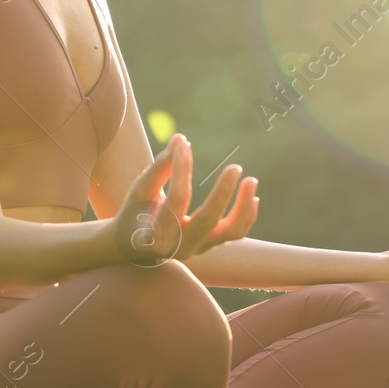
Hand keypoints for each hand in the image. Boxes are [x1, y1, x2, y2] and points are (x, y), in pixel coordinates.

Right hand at [114, 133, 258, 264]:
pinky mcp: (210, 245)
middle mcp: (180, 246)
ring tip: (251, 180)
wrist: (137, 247)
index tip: (184, 145)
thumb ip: (159, 167)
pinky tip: (252, 196)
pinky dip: (247, 216)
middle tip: (235, 167)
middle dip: (222, 193)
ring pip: (230, 232)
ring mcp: (198, 248)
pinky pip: (235, 234)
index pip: (177, 199)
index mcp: (156, 234)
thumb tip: (180, 139)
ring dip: (243, 206)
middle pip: (207, 220)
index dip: (181, 170)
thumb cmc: (136, 213)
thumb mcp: (141, 191)